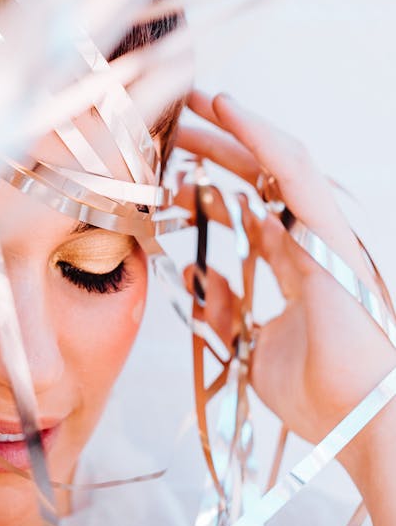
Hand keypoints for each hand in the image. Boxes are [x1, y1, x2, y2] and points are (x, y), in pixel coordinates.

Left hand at [176, 90, 395, 492]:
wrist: (362, 425)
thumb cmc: (319, 396)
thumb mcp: (250, 349)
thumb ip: (224, 310)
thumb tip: (197, 272)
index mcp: (297, 266)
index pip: (246, 210)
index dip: (206, 186)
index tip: (164, 168)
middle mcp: (311, 241)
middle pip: (256, 178)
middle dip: (212, 147)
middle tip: (168, 123)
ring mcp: (324, 233)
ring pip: (274, 161)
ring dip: (231, 128)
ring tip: (191, 100)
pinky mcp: (331, 233)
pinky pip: (293, 171)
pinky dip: (259, 136)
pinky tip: (228, 109)